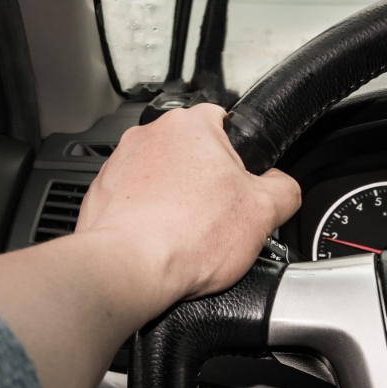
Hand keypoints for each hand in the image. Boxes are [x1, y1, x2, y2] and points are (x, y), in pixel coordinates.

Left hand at [76, 103, 299, 300]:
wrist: (130, 266)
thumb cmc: (186, 236)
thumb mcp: (264, 211)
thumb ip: (283, 189)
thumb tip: (282, 186)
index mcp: (190, 124)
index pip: (225, 120)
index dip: (240, 154)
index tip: (241, 178)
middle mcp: (149, 134)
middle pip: (192, 150)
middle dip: (206, 178)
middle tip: (218, 211)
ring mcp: (121, 161)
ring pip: (161, 174)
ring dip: (175, 195)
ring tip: (187, 228)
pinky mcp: (103, 189)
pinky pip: (134, 196)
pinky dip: (147, 212)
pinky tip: (159, 235)